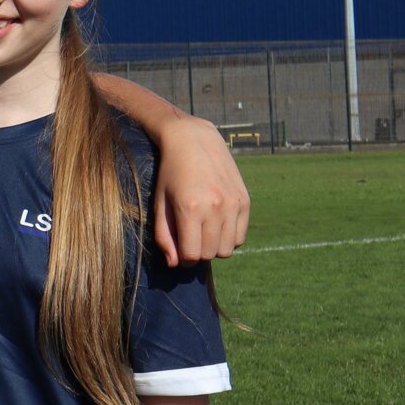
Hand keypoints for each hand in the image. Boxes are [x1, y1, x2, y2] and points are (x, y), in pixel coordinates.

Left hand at [152, 117, 249, 266]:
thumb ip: (164, 236)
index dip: (183, 259)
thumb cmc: (170, 174)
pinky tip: (216, 225)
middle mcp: (216, 207)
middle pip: (211, 254)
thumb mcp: (160, 203)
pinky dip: (228, 238)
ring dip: (214, 248)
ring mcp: (234, 204)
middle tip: (189, 240)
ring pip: (227, 249)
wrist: (193, 140)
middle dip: (198, 253)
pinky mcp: (245, 201)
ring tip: (202, 232)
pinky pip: (240, 237)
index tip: (178, 250)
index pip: (192, 255)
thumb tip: (175, 264)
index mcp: (190, 208)